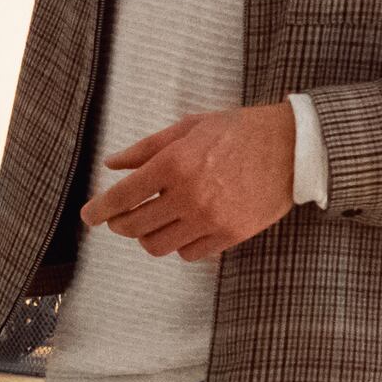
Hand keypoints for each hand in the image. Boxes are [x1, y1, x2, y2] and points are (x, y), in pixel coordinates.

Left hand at [81, 103, 297, 261]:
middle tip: (118, 219)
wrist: (292, 147)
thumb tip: (112, 164)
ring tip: (150, 225)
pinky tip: (182, 229)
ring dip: (147, 237)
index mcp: (175, 163)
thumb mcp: (189, 127)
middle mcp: (189, 195)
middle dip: (119, 224)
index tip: (89, 217)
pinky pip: (189, 254)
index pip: (123, 196)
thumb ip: (146, 148)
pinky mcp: (230, 235)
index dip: (99, 210)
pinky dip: (179, 244)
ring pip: (158, 246)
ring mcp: (210, 219)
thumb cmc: (238, 131)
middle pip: (135, 226)